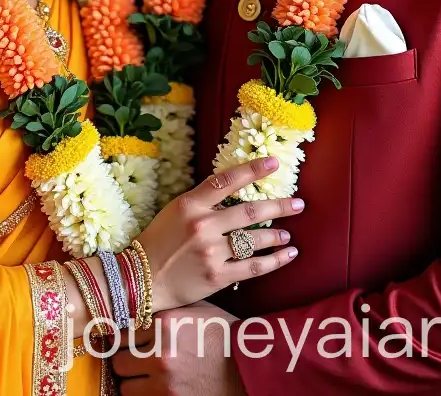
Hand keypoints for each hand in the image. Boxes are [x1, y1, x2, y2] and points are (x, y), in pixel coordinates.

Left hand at [114, 302, 244, 395]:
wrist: (248, 366)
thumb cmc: (222, 335)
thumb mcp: (195, 311)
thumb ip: (165, 313)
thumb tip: (135, 316)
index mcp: (165, 324)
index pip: (122, 334)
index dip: (124, 340)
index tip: (126, 344)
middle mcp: (160, 353)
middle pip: (118, 361)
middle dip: (125, 362)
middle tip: (134, 362)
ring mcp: (165, 382)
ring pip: (125, 387)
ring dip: (133, 383)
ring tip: (144, 378)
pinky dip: (145, 395)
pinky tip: (155, 388)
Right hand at [137, 156, 303, 311]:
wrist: (141, 279)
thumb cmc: (159, 241)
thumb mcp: (176, 210)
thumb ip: (203, 200)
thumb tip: (235, 189)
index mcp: (190, 204)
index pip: (226, 180)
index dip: (252, 170)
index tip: (274, 163)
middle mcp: (203, 226)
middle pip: (250, 212)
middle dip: (279, 207)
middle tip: (298, 204)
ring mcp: (211, 252)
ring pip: (254, 239)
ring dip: (277, 235)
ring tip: (288, 234)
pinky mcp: (218, 276)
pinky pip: (253, 267)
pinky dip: (275, 261)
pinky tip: (289, 254)